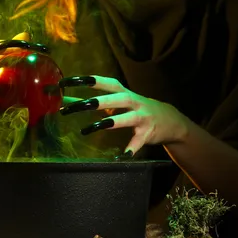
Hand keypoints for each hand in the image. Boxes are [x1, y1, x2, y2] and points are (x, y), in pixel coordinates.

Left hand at [59, 76, 191, 154]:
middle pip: (116, 98)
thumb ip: (95, 101)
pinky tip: (122, 156)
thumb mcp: (119, 101)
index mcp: (124, 92)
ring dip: (110, 123)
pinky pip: (138, 142)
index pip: (106, 82)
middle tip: (77, 106)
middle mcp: (134, 102)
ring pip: (127, 118)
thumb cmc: (136, 108)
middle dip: (97, 101)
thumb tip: (65, 99)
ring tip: (89, 129)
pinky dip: (131, 149)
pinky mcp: (148, 134)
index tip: (68, 81)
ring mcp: (142, 118)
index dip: (87, 81)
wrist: (171, 120)